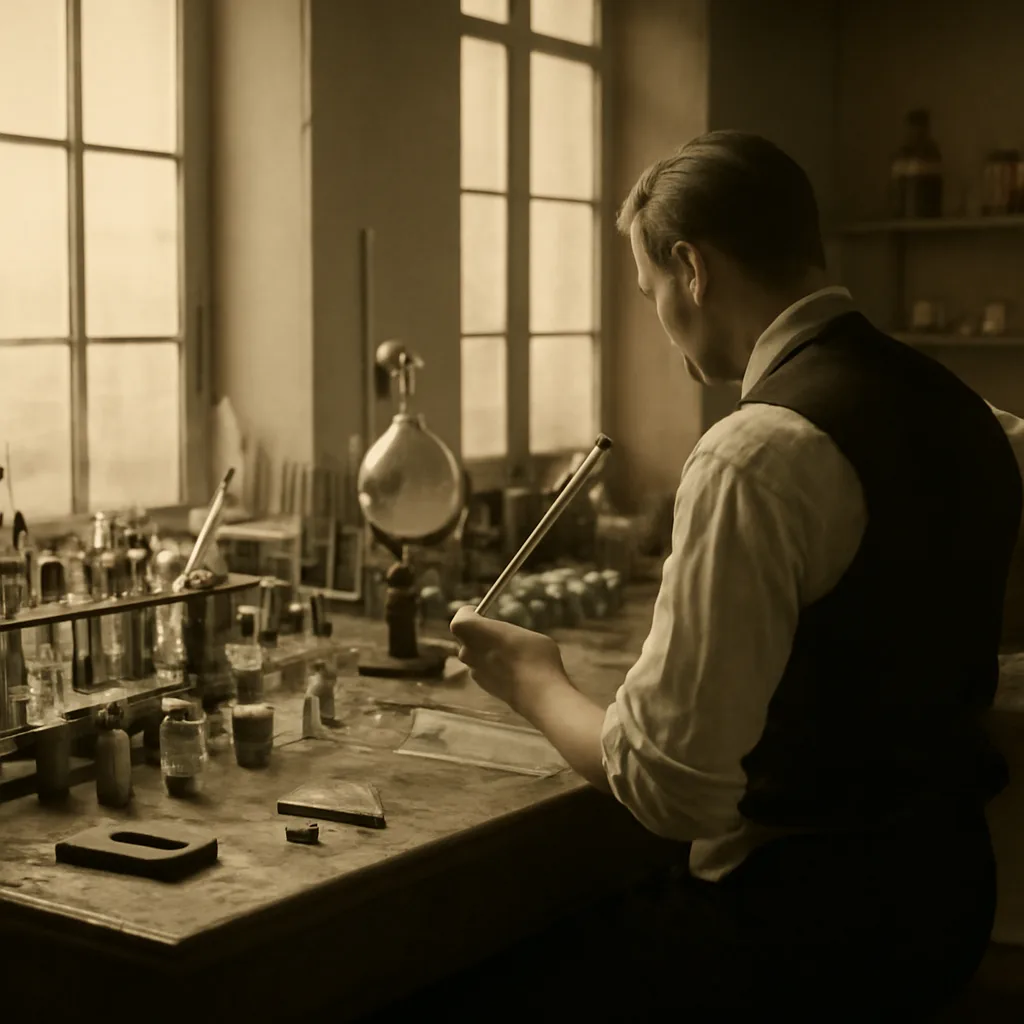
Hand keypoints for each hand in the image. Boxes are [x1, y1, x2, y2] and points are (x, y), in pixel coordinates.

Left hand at [450, 606, 567, 713]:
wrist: (538, 692)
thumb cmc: (533, 654)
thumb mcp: (522, 632)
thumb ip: (505, 632)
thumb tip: (506, 639)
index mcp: (472, 630)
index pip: (461, 616)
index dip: (472, 614)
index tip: (485, 614)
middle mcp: (467, 650)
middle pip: (467, 637)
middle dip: (480, 635)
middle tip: (500, 634)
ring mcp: (474, 670)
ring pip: (476, 656)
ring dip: (488, 653)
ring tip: (513, 654)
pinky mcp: (483, 686)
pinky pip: (485, 670)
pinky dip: (495, 668)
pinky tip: (515, 670)